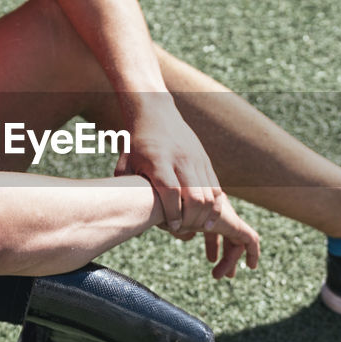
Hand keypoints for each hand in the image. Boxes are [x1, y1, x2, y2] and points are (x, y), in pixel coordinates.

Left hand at [115, 99, 222, 234]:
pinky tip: (205, 216)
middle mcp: (181, 160)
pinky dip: (213, 205)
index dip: (174, 213)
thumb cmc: (136, 143)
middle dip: (191, 219)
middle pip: (195, 196)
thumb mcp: (125, 164)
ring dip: (204, 215)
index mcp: (159, 160)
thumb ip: (126, 190)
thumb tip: (127, 218)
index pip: (171, 192)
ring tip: (193, 225)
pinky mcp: (205, 160)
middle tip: (182, 229)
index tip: (171, 227)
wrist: (155, 113)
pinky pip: (216, 187)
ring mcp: (196, 159)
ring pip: (210, 194)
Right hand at [169, 191, 260, 277]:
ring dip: (231, 259)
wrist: (166, 205)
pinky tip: (252, 265)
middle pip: (228, 234)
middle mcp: (217, 210)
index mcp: (203, 208)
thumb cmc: (160, 213)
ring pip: (237, 240)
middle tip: (222, 273)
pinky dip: (253, 252)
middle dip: (228, 254)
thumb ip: (181, 229)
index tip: (211, 259)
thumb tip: (189, 235)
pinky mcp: (234, 223)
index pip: (213, 228)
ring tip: (224, 276)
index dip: (213, 245)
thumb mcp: (171, 223)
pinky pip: (250, 239)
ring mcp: (226, 215)